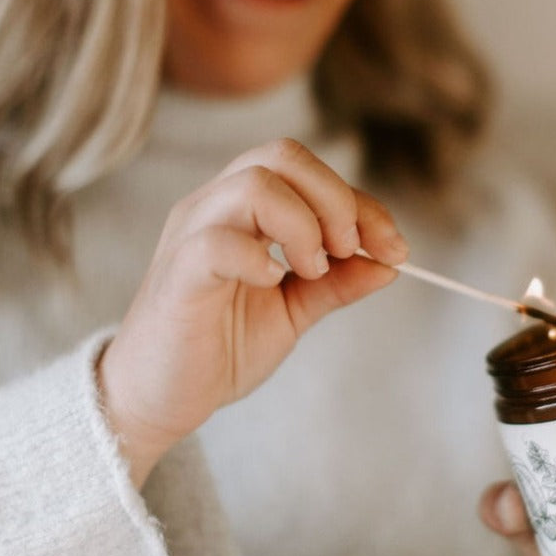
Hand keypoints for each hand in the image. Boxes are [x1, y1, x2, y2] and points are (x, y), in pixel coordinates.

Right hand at [98, 138, 407, 487]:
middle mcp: (215, 206)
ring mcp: (191, 234)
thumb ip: (338, 284)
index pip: (309, 173)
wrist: (160, 399)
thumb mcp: (294, 311)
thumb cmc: (221, 346)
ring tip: (313, 272)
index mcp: (244, 208)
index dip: (362, 203)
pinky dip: (258, 258)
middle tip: (350, 251)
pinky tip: (272, 282)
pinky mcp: (177, 273)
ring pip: (254, 184)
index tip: (395, 248)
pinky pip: (216, 241)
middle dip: (336, 199)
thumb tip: (391, 263)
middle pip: (283, 155)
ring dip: (303, 225)